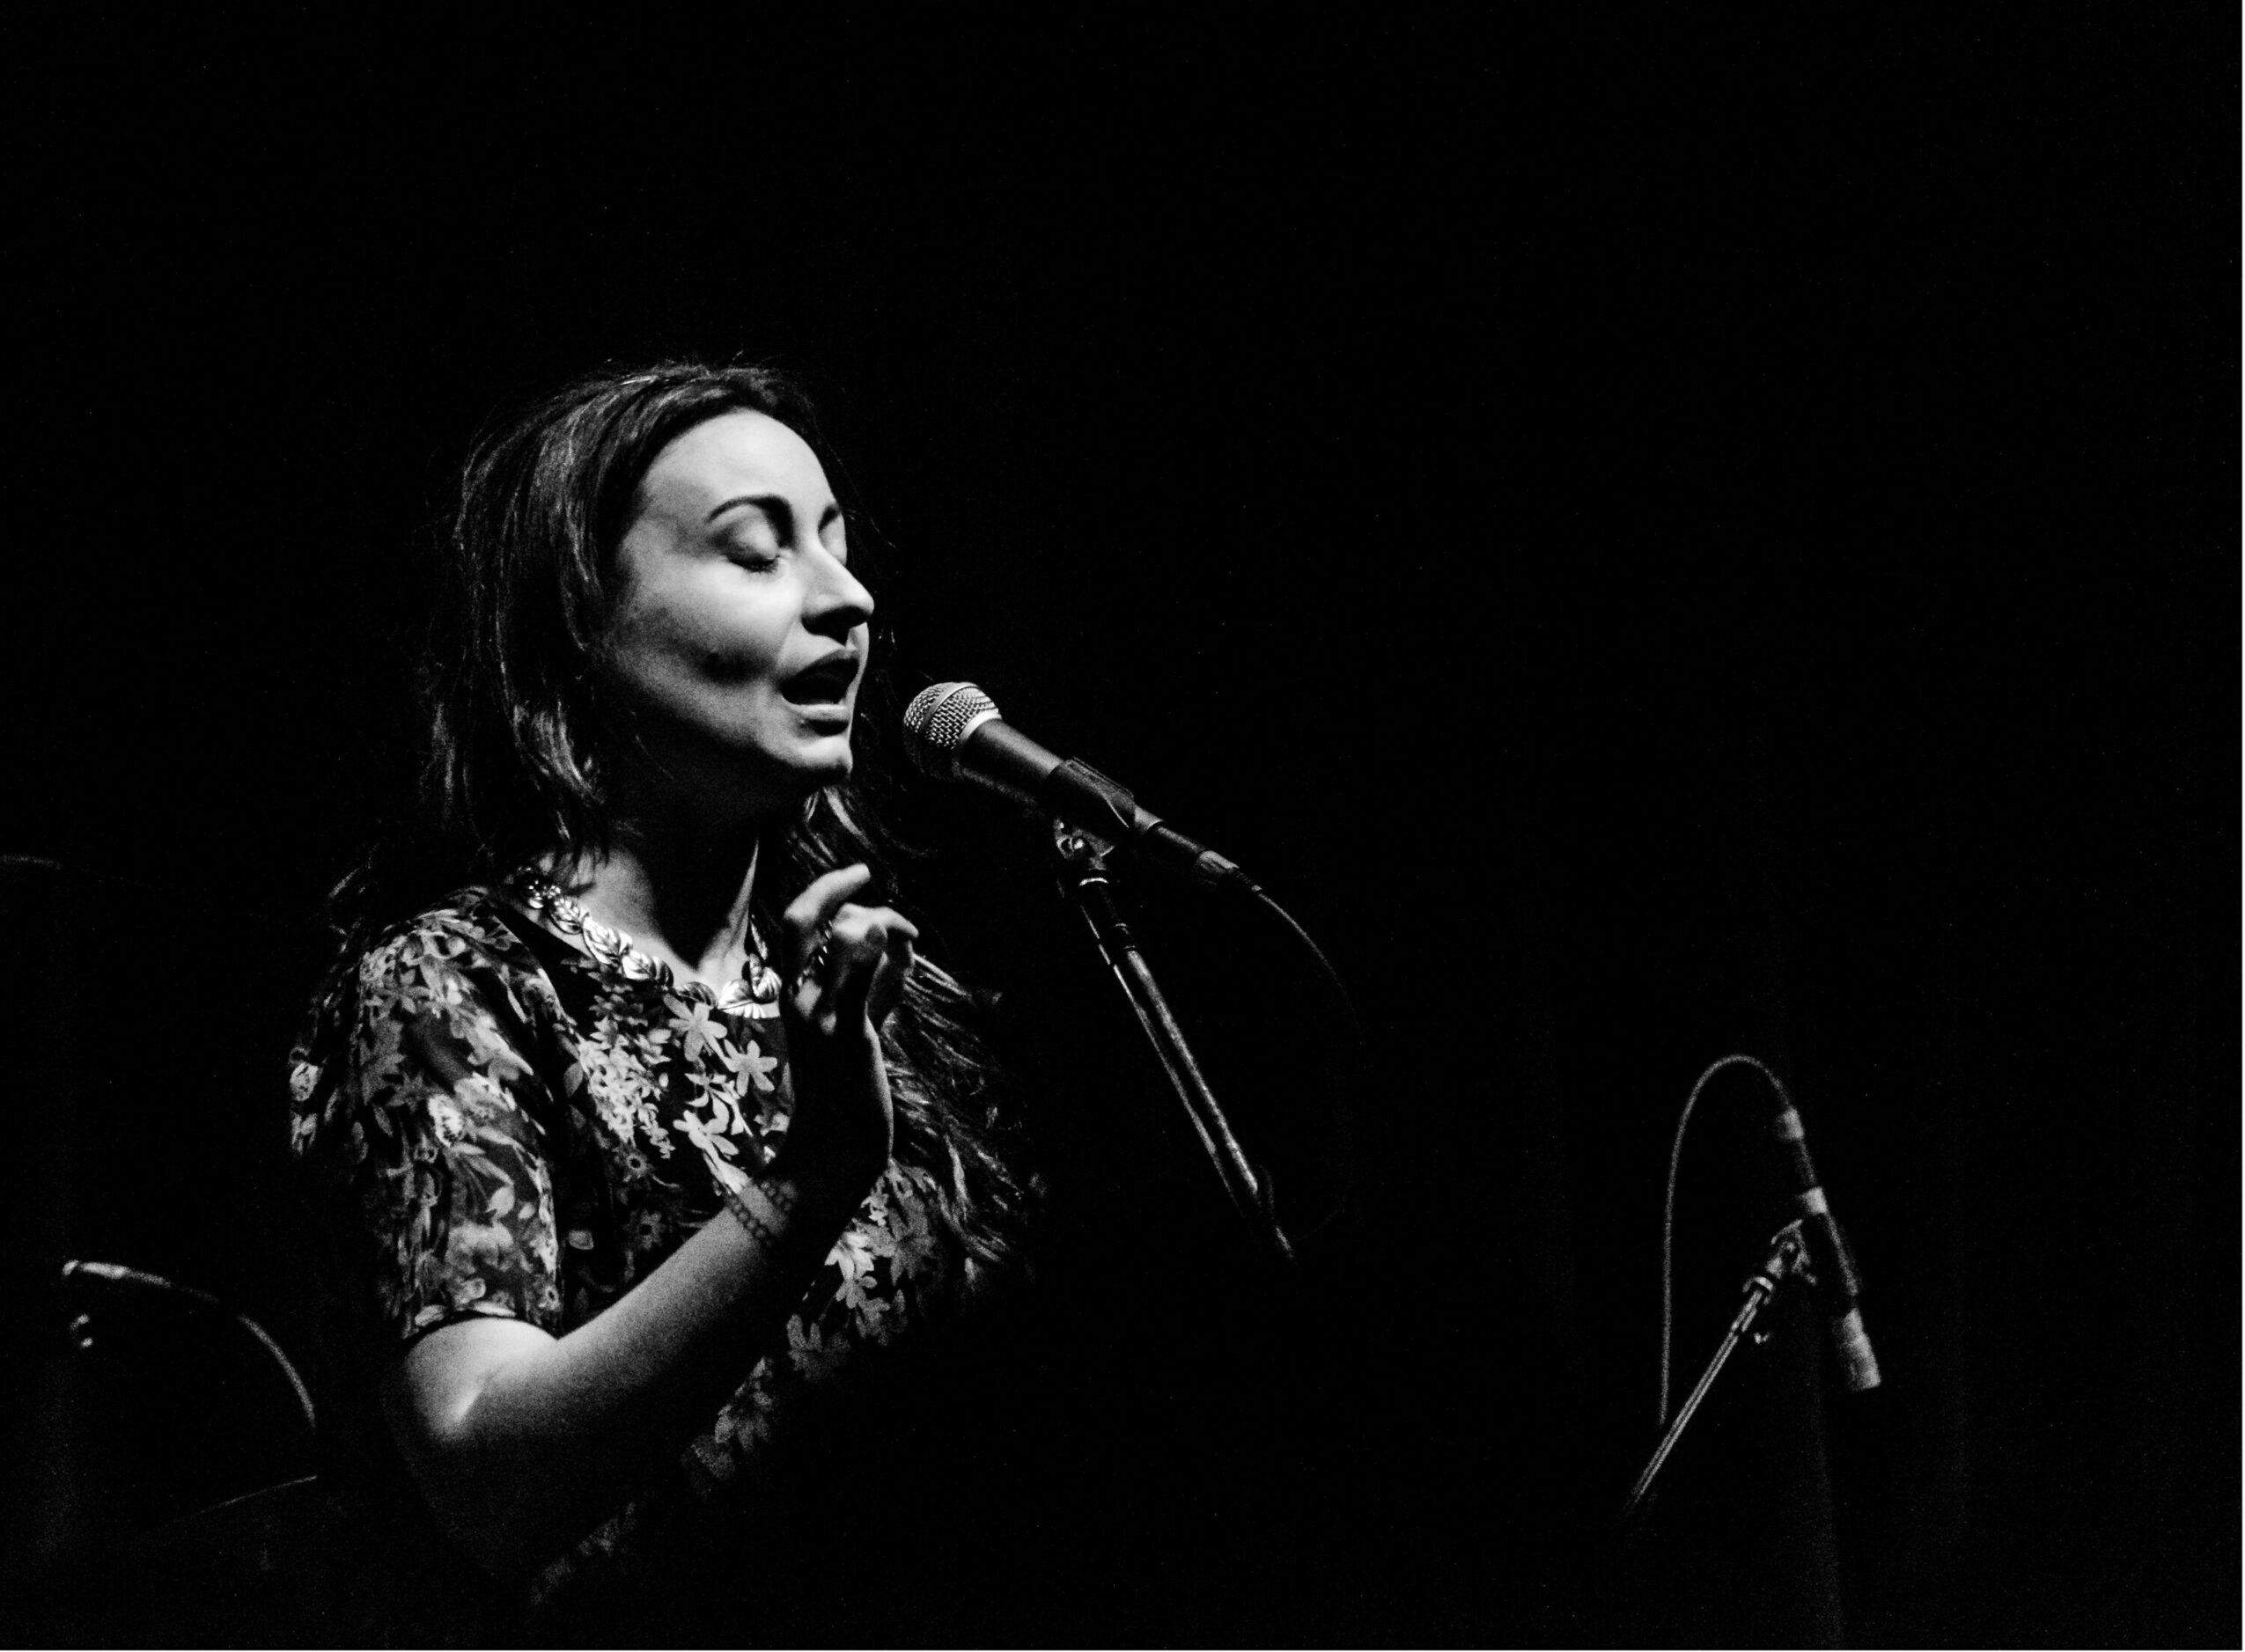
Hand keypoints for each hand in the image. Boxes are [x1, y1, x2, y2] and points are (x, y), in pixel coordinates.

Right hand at [772, 863, 917, 1192]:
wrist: (833, 1146)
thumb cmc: (848, 1085)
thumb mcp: (860, 1025)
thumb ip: (877, 983)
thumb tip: (899, 942)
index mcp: (792, 992)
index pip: (796, 924)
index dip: (825, 891)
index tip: (858, 876)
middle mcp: (796, 998)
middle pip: (800, 918)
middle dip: (834, 885)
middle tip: (866, 873)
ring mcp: (818, 1016)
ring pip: (837, 939)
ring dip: (880, 922)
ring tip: (907, 938)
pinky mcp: (846, 1036)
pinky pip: (854, 984)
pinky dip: (870, 950)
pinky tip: (892, 932)